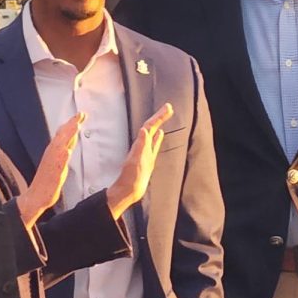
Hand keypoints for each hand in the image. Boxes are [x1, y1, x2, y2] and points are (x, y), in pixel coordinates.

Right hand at [17, 113, 83, 227]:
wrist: (36, 196)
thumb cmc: (46, 182)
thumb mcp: (57, 165)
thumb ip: (62, 154)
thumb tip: (68, 146)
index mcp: (53, 152)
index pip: (63, 135)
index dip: (71, 124)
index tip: (80, 115)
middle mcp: (52, 153)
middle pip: (63, 135)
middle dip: (72, 124)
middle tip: (81, 114)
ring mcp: (53, 161)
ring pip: (61, 144)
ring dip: (68, 133)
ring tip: (76, 123)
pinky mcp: (54, 171)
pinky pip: (59, 160)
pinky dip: (63, 153)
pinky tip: (68, 149)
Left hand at [106, 104, 173, 218]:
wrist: (128, 191)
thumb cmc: (131, 179)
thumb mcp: (136, 162)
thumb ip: (140, 146)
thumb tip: (144, 129)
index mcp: (140, 145)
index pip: (149, 126)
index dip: (158, 117)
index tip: (167, 108)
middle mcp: (142, 146)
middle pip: (151, 127)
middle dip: (160, 116)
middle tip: (169, 107)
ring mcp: (145, 152)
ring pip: (153, 134)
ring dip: (160, 124)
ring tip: (166, 115)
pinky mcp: (148, 159)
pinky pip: (154, 145)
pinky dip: (158, 138)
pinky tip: (161, 134)